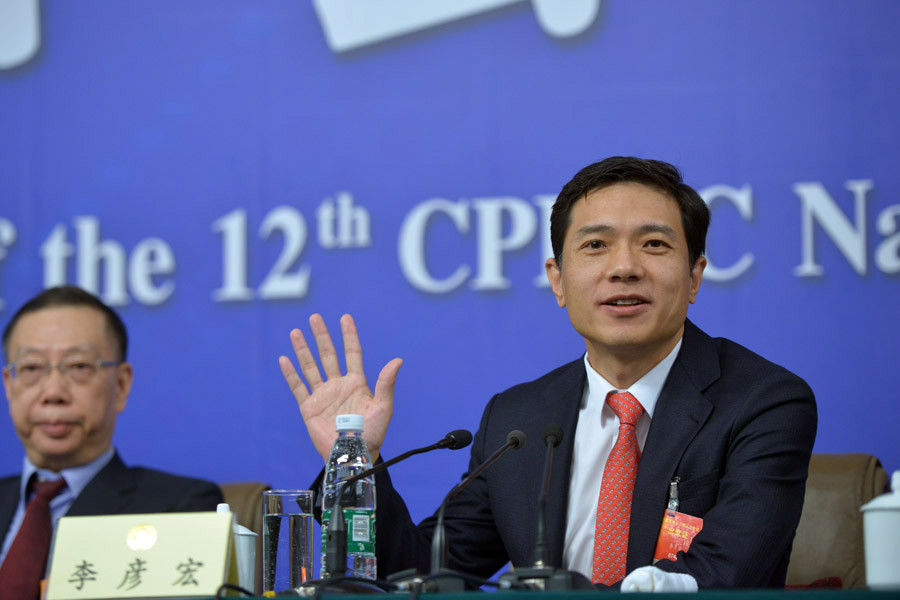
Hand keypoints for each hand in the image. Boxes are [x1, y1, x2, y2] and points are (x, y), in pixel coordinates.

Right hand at [279, 314, 401, 462]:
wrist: (353, 455)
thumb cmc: (372, 434)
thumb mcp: (383, 407)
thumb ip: (386, 383)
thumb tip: (397, 360)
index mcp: (356, 383)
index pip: (352, 353)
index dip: (349, 335)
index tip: (345, 318)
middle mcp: (338, 385)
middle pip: (328, 355)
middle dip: (322, 336)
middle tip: (315, 317)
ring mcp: (322, 395)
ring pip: (310, 367)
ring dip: (303, 350)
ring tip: (296, 332)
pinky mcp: (309, 407)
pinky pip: (298, 387)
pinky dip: (290, 373)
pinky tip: (285, 359)